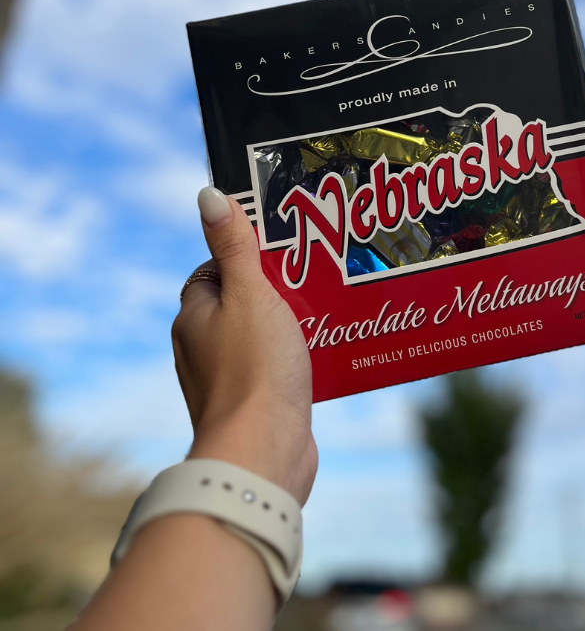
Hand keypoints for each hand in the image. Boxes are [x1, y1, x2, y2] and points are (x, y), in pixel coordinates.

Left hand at [172, 187, 316, 505]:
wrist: (264, 452)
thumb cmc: (255, 368)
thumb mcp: (249, 294)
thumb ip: (234, 246)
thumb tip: (208, 195)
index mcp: (194, 317)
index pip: (214, 271)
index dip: (245, 255)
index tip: (281, 247)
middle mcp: (203, 348)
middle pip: (241, 302)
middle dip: (276, 289)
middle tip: (314, 274)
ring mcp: (228, 379)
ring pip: (261, 336)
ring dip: (291, 325)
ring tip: (327, 310)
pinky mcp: (255, 404)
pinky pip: (276, 367)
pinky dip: (297, 357)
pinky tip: (325, 353)